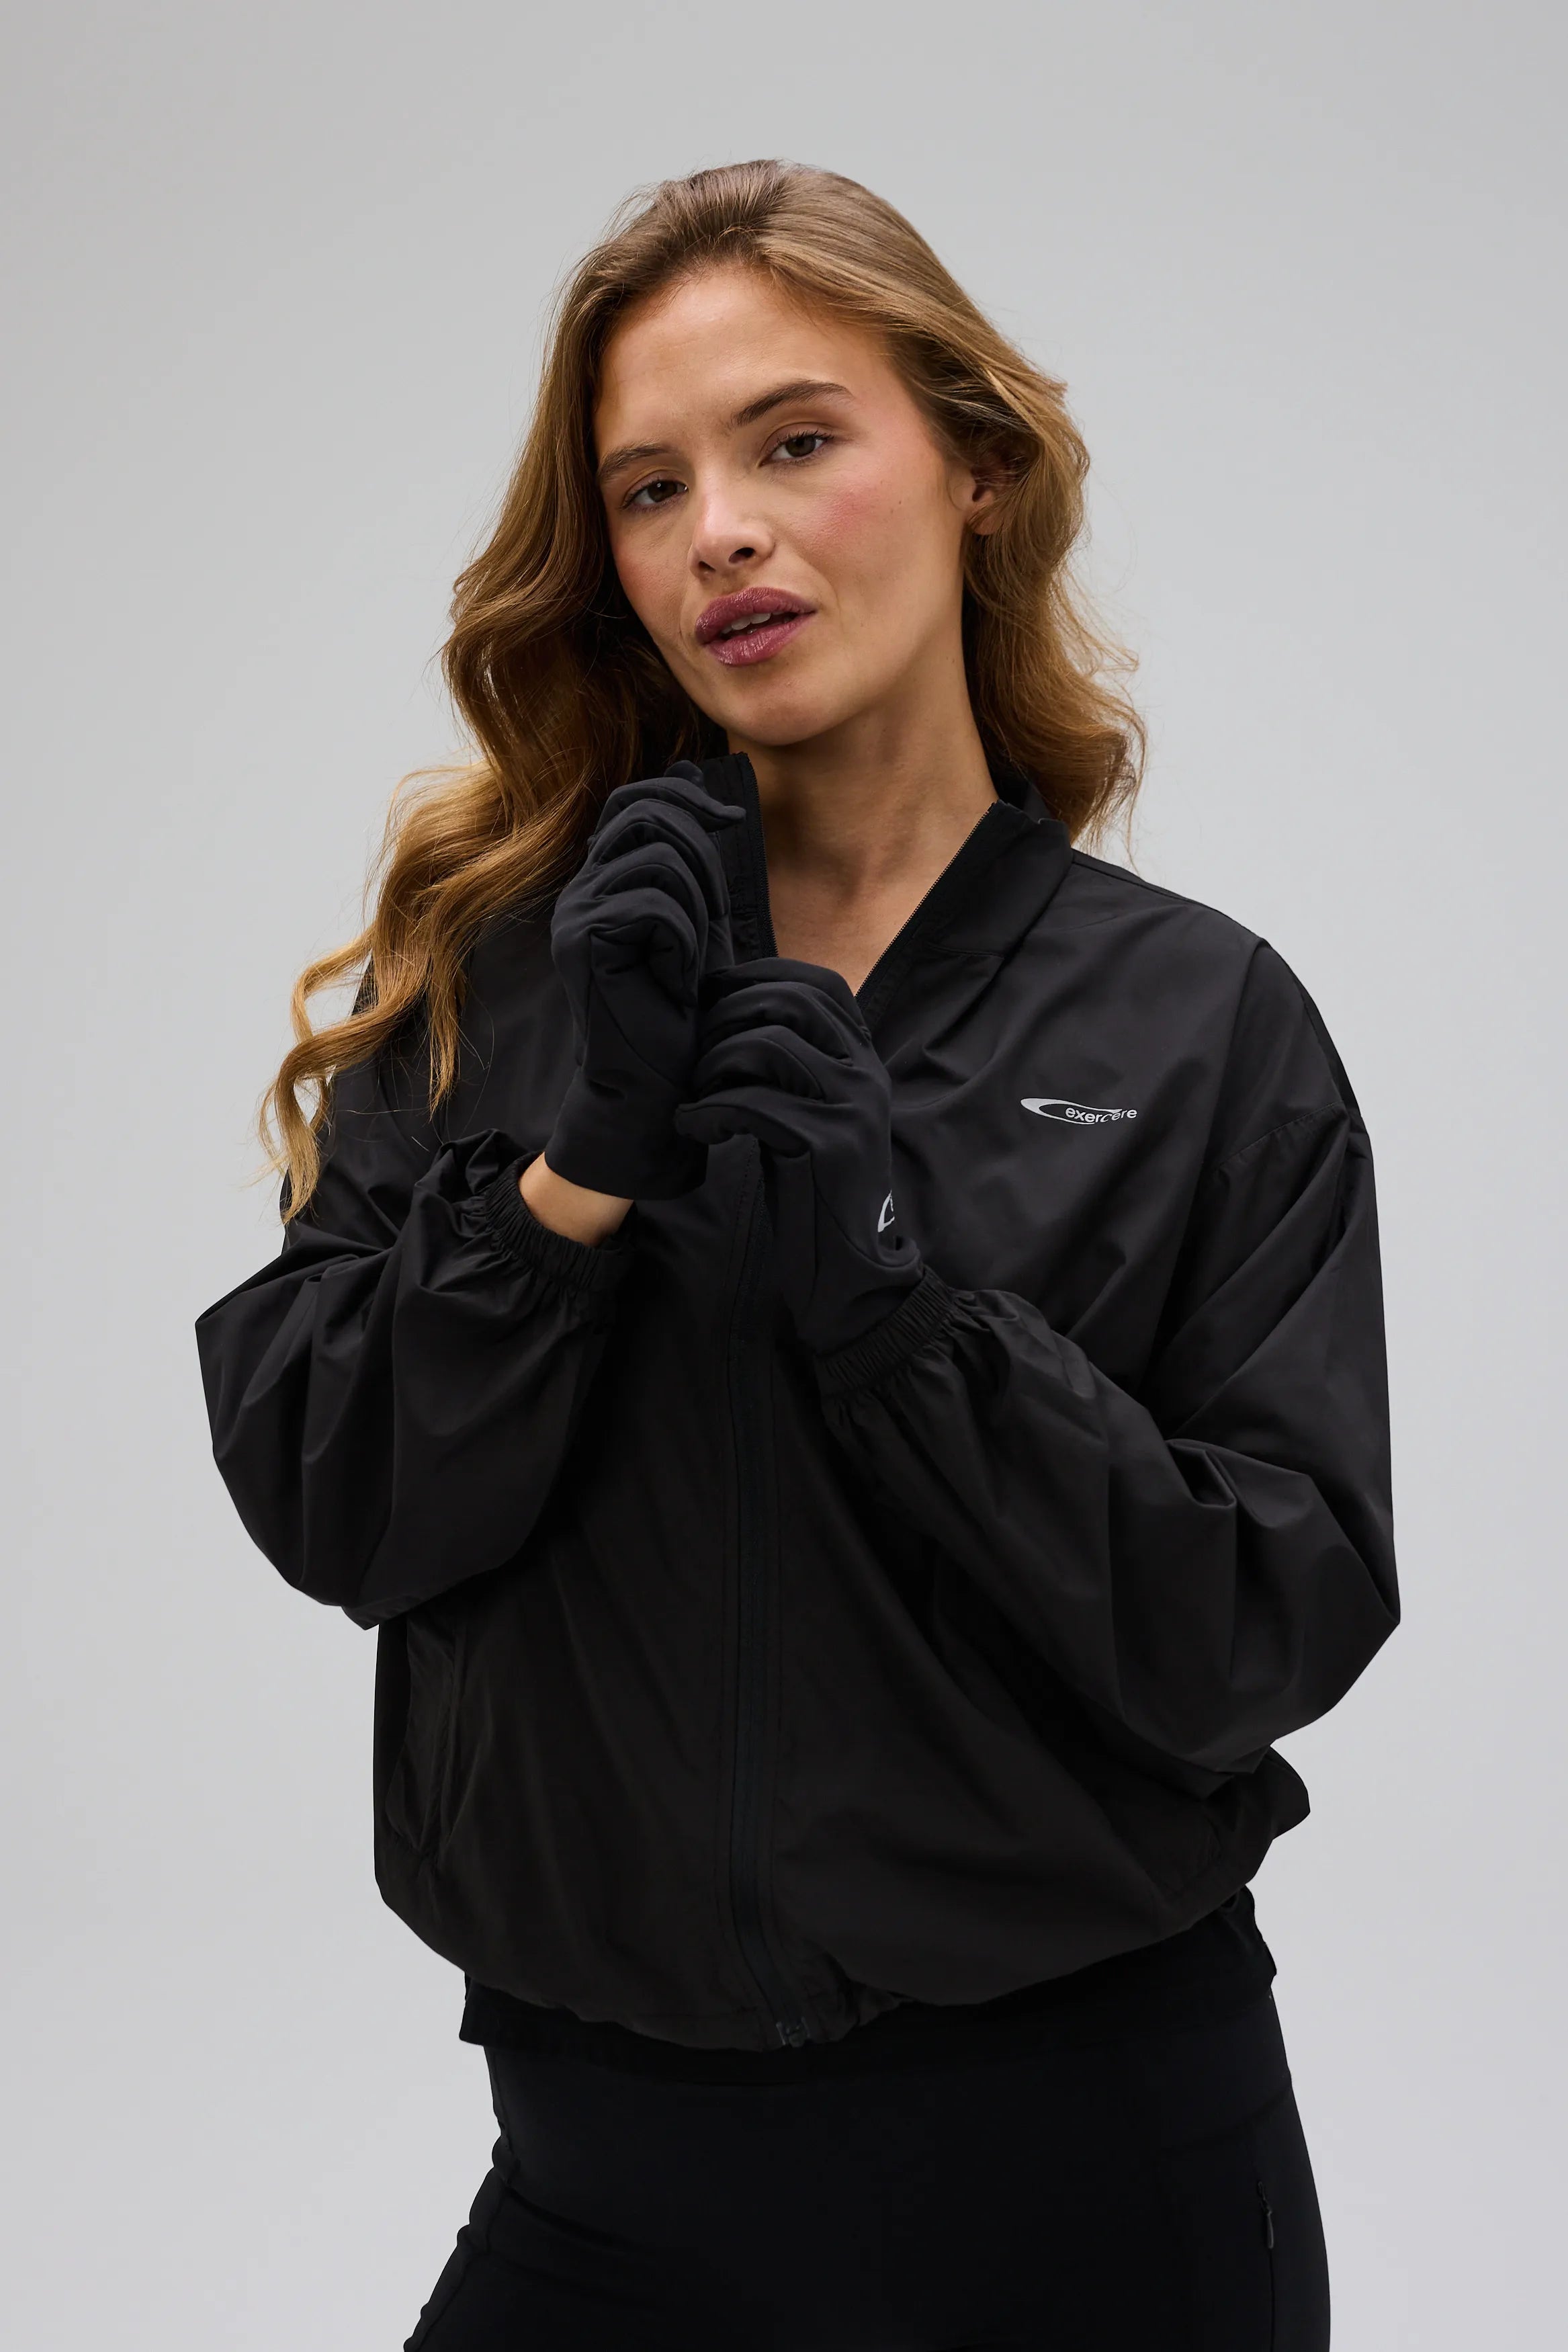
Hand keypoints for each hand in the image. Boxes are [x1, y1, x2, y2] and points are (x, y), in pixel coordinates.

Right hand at [546, 764, 743, 1199]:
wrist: (657, 1083)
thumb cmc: (683, 1008)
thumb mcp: (699, 916)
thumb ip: (693, 853)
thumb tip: (694, 772)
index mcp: (602, 880)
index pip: (633, 799)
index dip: (685, 794)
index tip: (731, 820)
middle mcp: (579, 891)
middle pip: (647, 815)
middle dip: (701, 853)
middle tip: (713, 917)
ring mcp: (575, 916)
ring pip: (657, 858)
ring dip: (696, 905)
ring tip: (689, 957)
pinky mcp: (583, 944)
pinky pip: (655, 905)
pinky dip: (684, 938)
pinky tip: (675, 979)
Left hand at [674, 958, 924, 1355]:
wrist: (848, 1269)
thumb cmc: (813, 1188)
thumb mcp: (809, 1113)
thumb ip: (790, 1066)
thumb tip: (726, 1012)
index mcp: (864, 1060)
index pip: (818, 984)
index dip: (756, 980)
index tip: (710, 1002)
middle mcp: (866, 1074)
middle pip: (789, 1003)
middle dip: (725, 1017)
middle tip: (691, 1052)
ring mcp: (852, 1107)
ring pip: (767, 1045)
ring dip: (713, 1063)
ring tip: (693, 1093)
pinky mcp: (828, 1144)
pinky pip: (752, 1102)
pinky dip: (709, 1110)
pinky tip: (694, 1127)